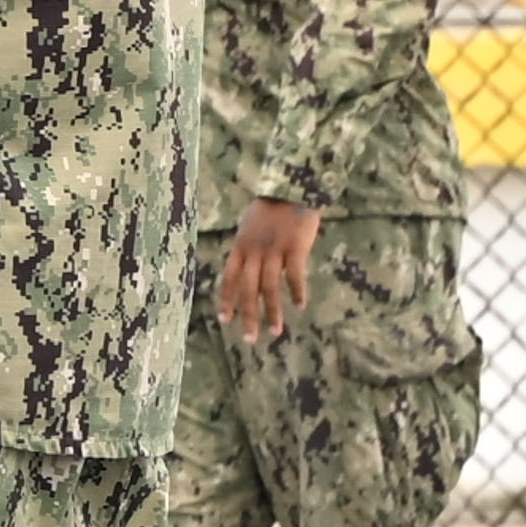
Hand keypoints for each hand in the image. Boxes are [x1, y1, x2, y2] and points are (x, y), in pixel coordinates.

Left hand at [217, 194, 319, 345]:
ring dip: (272, 311)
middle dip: (247, 315)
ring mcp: (274, 250)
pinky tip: (300, 306)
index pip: (229, 278)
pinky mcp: (295, 247)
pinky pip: (294, 275)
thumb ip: (248, 249)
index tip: (225, 320)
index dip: (227, 300)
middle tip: (249, 339)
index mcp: (240, 246)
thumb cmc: (271, 208)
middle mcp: (253, 251)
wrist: (291, 187)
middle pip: (247, 289)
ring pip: (269, 287)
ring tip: (275, 331)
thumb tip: (248, 272)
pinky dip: (296, 292)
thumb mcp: (250, 227)